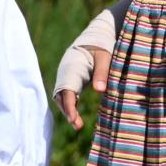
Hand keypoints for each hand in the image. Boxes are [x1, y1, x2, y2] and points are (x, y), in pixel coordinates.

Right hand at [53, 1, 119, 127]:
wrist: (93, 38)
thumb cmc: (100, 47)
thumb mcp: (104, 56)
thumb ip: (102, 72)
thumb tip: (99, 91)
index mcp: (71, 67)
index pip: (67, 90)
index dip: (69, 106)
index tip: (73, 119)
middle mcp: (64, 74)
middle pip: (61, 96)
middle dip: (68, 111)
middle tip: (78, 126)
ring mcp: (65, 78)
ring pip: (63, 98)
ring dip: (69, 111)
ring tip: (78, 125)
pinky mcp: (70, 82)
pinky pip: (67, 96)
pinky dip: (71, 106)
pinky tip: (76, 116)